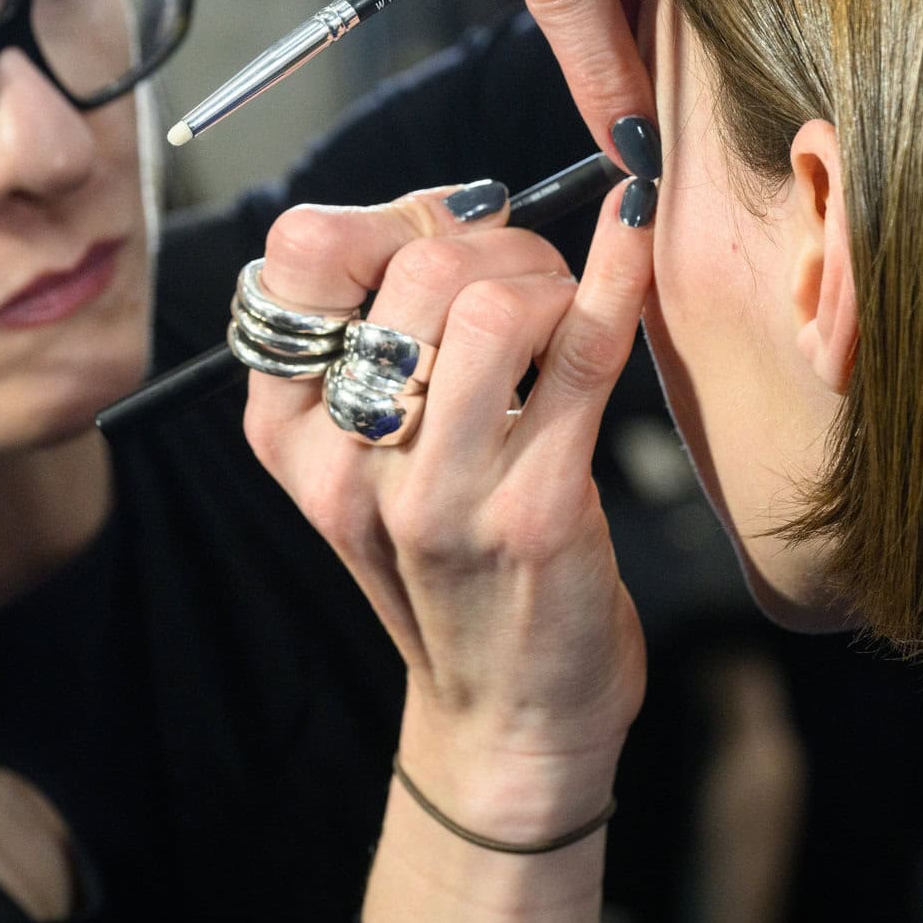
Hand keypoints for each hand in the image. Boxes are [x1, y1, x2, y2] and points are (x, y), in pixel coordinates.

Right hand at [241, 181, 652, 836]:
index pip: (299, 257)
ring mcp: (439, 495)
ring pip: (490, 304)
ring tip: (563, 314)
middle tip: (530, 276)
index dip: (383, 215)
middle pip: (414, 267)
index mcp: (289, 434)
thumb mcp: (371, 462)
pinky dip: (617, 275)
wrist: (509, 713)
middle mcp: (348, 464)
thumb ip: (381, 346)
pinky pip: (583, 355)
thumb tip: (462, 209)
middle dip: (492, 238)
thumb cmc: (452, 563)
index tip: (441, 232)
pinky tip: (634, 233)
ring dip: (547, 276)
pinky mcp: (535, 512)